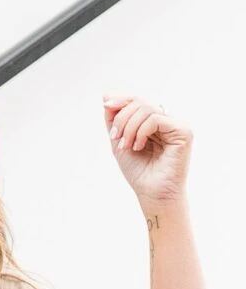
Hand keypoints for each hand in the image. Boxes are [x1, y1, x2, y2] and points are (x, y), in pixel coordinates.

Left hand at [103, 93, 192, 208]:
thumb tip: (106, 94)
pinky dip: (142, 131)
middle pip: (140, 102)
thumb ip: (114, 120)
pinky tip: (138, 146)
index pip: (137, 101)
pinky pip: (157, 118)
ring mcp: (176, 125)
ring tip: (125, 146)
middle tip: (116, 138)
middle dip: (122, 118)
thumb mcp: (119, 142)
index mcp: (153, 122)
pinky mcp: (183, 131)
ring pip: (147, 109)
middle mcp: (166, 120)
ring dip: (129, 127)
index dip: (121, 100)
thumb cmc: (139, 172)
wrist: (151, 194)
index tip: (105, 105)